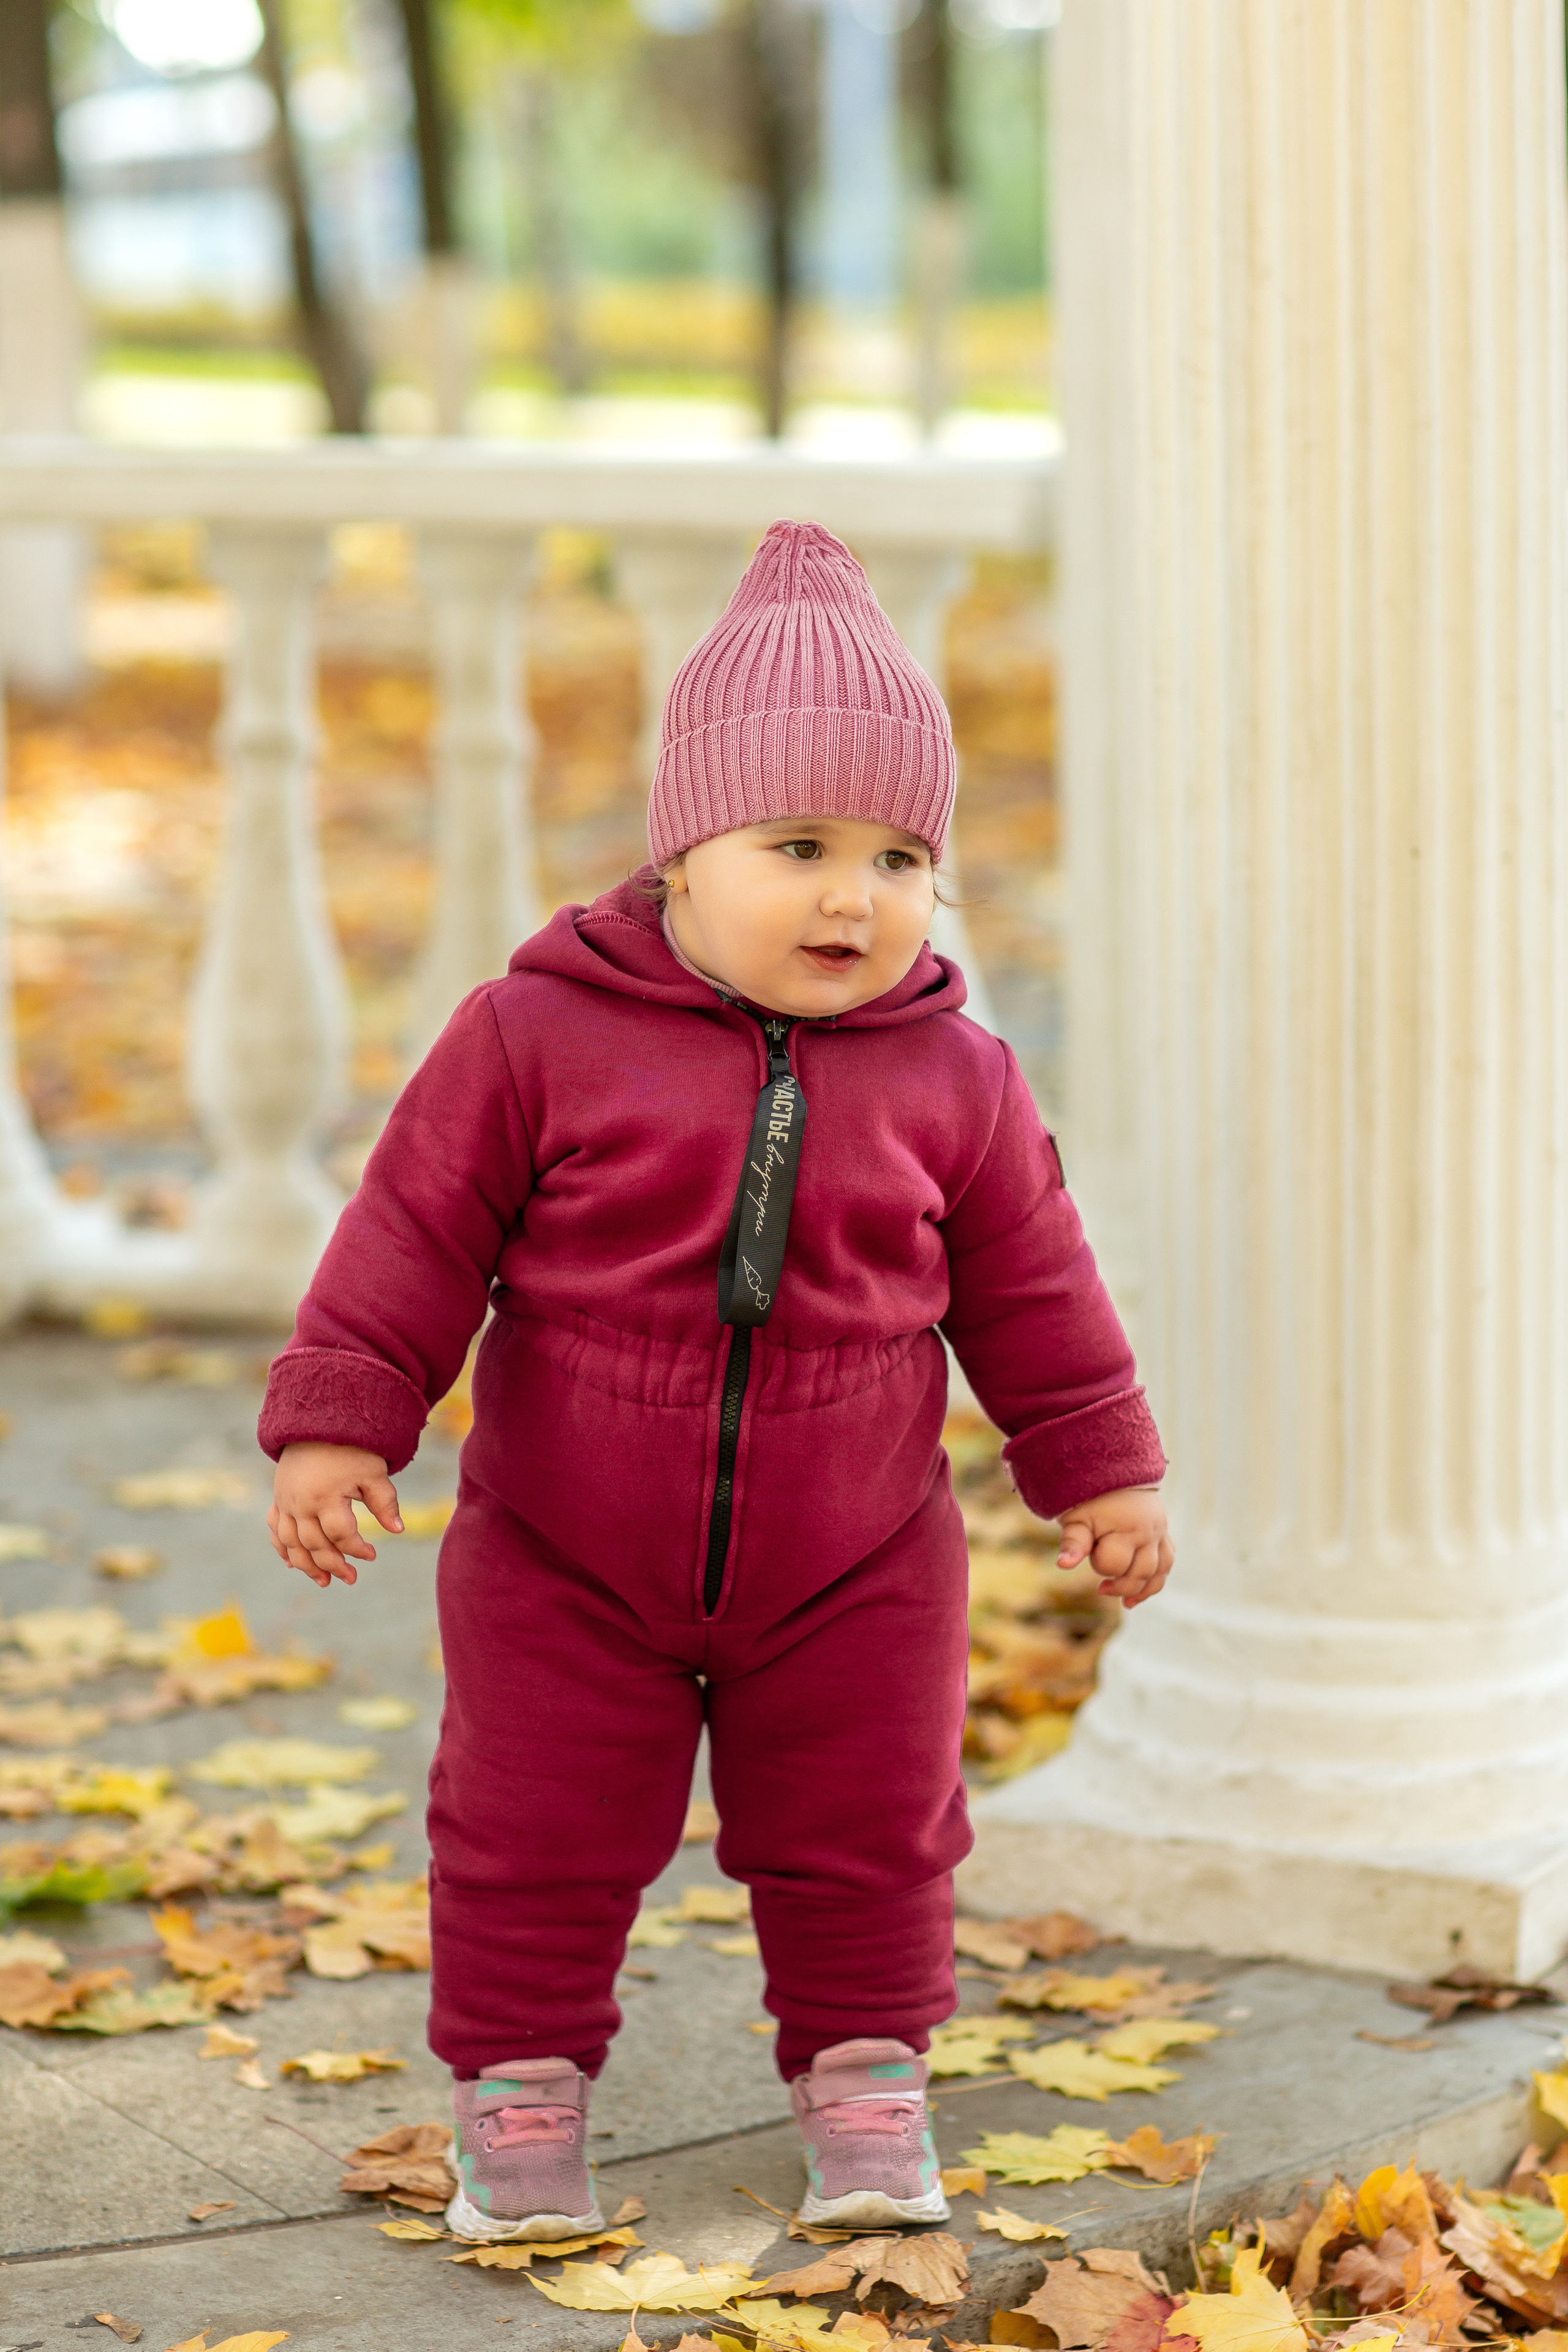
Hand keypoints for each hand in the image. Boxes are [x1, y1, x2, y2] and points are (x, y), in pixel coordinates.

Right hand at [268, 1442, 401, 1588]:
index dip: (357, 1549)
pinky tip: (293, 1563)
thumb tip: (398, 1530)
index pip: (340, 1535)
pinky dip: (283, 1548)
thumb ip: (385, 1502)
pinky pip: (276, 1530)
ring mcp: (286, 1502)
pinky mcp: (279, 1499)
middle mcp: (301, 1503)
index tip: (372, 1556)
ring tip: (324, 1581)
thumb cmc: (351, 1448)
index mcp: (326, 1496)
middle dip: (333, 1565)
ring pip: (291, 1543)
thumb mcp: (373, 1472)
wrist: (317, 1424)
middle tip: (351, 1578)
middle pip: (314, 1545)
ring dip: (306, 1565)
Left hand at [1056, 1486, 1171, 1607]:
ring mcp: (1160, 1533)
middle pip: (1141, 1574)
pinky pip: (1166, 1563)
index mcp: (1128, 1528)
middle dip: (1120, 1584)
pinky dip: (1155, 1579)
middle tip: (1101, 1589)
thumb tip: (1063, 1565)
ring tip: (1126, 1604)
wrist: (1112, 1470)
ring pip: (1160, 1572)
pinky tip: (1140, 1592)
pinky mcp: (1163, 1534)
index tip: (1090, 1550)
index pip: (1116, 1565)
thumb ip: (1073, 1542)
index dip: (1099, 1564)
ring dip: (1143, 1590)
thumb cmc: (1089, 1497)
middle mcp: (1150, 1532)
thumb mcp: (1077, 1518)